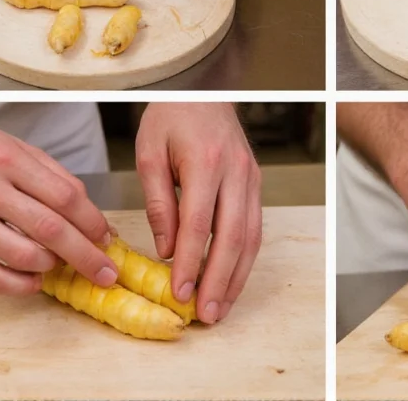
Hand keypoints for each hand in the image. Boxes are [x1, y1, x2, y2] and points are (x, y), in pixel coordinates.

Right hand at [0, 104, 114, 295]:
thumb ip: (53, 176)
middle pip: (50, 229)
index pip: (65, 197)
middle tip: (106, 271)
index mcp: (9, 160)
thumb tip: (89, 212)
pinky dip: (19, 285)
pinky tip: (35, 280)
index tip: (106, 237)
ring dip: (53, 266)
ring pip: (23, 255)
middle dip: (86, 255)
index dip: (93, 222)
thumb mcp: (16, 146)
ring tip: (64, 263)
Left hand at [135, 103, 262, 323]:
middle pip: (232, 237)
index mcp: (205, 162)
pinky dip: (244, 259)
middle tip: (206, 314)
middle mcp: (235, 173)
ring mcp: (251, 179)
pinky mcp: (256, 184)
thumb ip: (159, 202)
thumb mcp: (150, 154)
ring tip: (221, 308)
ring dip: (237, 276)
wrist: (204, 93)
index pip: (199, 224)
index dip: (191, 263)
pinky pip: (254, 228)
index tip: (180, 293)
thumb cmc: (171, 119)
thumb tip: (167, 249)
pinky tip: (231, 280)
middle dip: (219, 280)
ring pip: (251, 237)